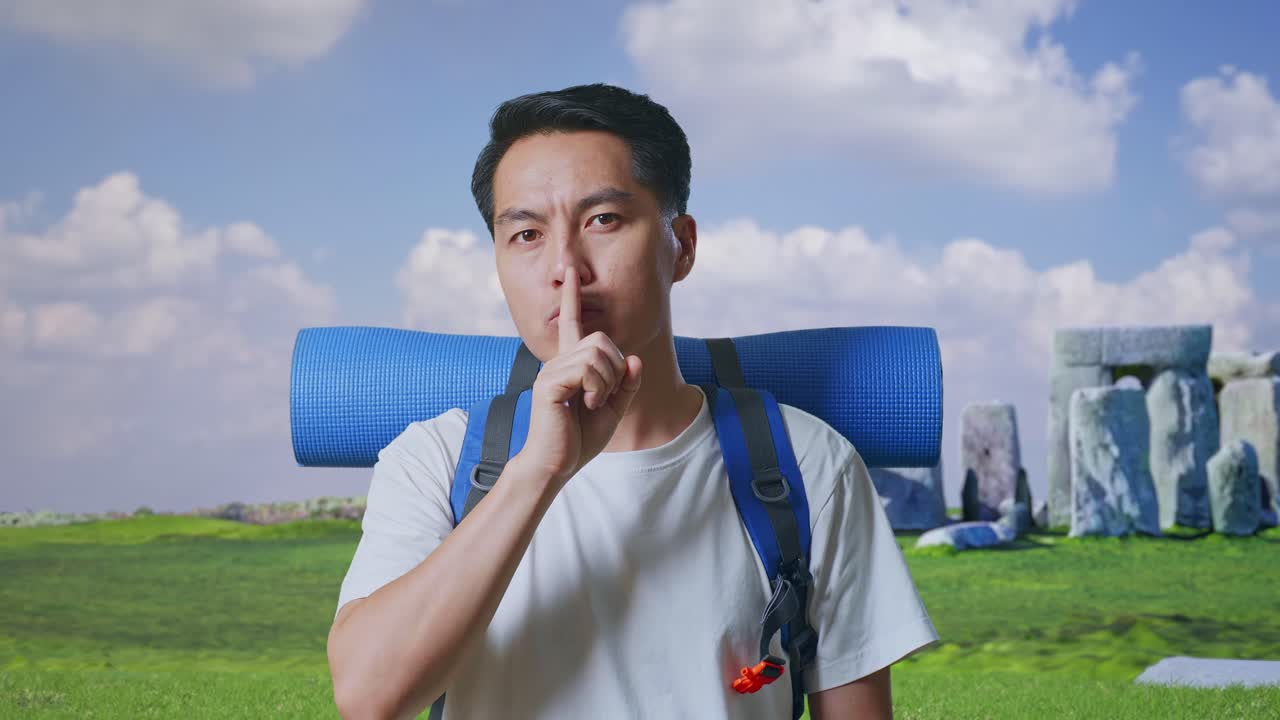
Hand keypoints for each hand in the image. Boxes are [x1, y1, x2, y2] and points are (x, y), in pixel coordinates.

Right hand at [517, 268, 642, 490]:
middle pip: (601, 339)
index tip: (571, 273)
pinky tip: (586, 404)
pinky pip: (588, 370)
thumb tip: (633, 358)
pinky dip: (598, 389)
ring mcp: (551, 370)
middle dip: (615, 368)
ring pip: (598, 353)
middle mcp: (558, 361)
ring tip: (593, 402)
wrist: (556, 463)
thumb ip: (626, 384)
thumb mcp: (614, 409)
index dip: (572, 297)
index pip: (572, 323)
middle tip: (604, 396)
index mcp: (571, 364)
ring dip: (607, 382)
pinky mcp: (549, 382)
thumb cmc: (579, 438)